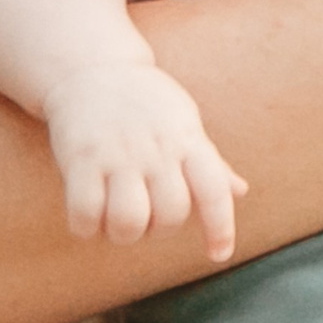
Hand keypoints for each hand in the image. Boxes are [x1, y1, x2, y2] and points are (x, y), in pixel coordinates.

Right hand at [42, 61, 246, 253]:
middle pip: (172, 216)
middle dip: (160, 229)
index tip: (219, 254)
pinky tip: (87, 215)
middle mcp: (157, 148)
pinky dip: (86, 227)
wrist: (91, 68)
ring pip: (130, 223)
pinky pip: (85, 215)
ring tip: (116, 218)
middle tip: (146, 213)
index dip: (221, 227)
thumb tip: (241, 191)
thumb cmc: (145, 104)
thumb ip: (209, 162)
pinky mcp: (81, 158)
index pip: (215, 190)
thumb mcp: (185, 123)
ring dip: (123, 233)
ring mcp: (118, 153)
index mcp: (188, 139)